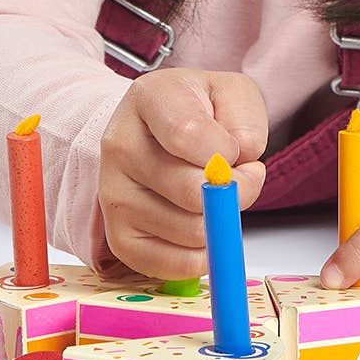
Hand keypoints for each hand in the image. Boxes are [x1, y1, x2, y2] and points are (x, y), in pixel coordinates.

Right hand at [99, 69, 267, 278]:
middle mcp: (120, 144)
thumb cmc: (199, 111)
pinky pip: (172, 265)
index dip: (226, 153)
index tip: (234, 152)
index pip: (187, 135)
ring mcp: (113, 192)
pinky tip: (202, 227)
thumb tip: (238, 168)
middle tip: (236, 178)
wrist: (157, 128)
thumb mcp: (233, 95)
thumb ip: (246, 123)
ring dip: (218, 221)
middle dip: (231, 192)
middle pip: (191, 192)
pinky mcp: (118, 235)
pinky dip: (201, 255)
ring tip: (212, 196)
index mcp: (148, 98)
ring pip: (190, 230)